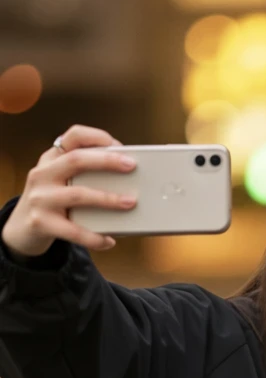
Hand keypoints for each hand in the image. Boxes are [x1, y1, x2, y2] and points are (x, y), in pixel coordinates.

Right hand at [1, 124, 135, 259]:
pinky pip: (73, 230)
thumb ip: (84, 174)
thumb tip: (127, 179)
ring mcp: (40, 198)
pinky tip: (108, 241)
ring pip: (77, 194)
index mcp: (51, 159)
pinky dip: (94, 237)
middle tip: (131, 166)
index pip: (72, 137)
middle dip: (106, 161)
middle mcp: (42, 174)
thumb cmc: (53, 201)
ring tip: (129, 203)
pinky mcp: (41, 222)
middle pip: (76, 160)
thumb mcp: (60, 180)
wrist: (22, 227)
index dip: (97, 137)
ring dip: (107, 198)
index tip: (119, 144)